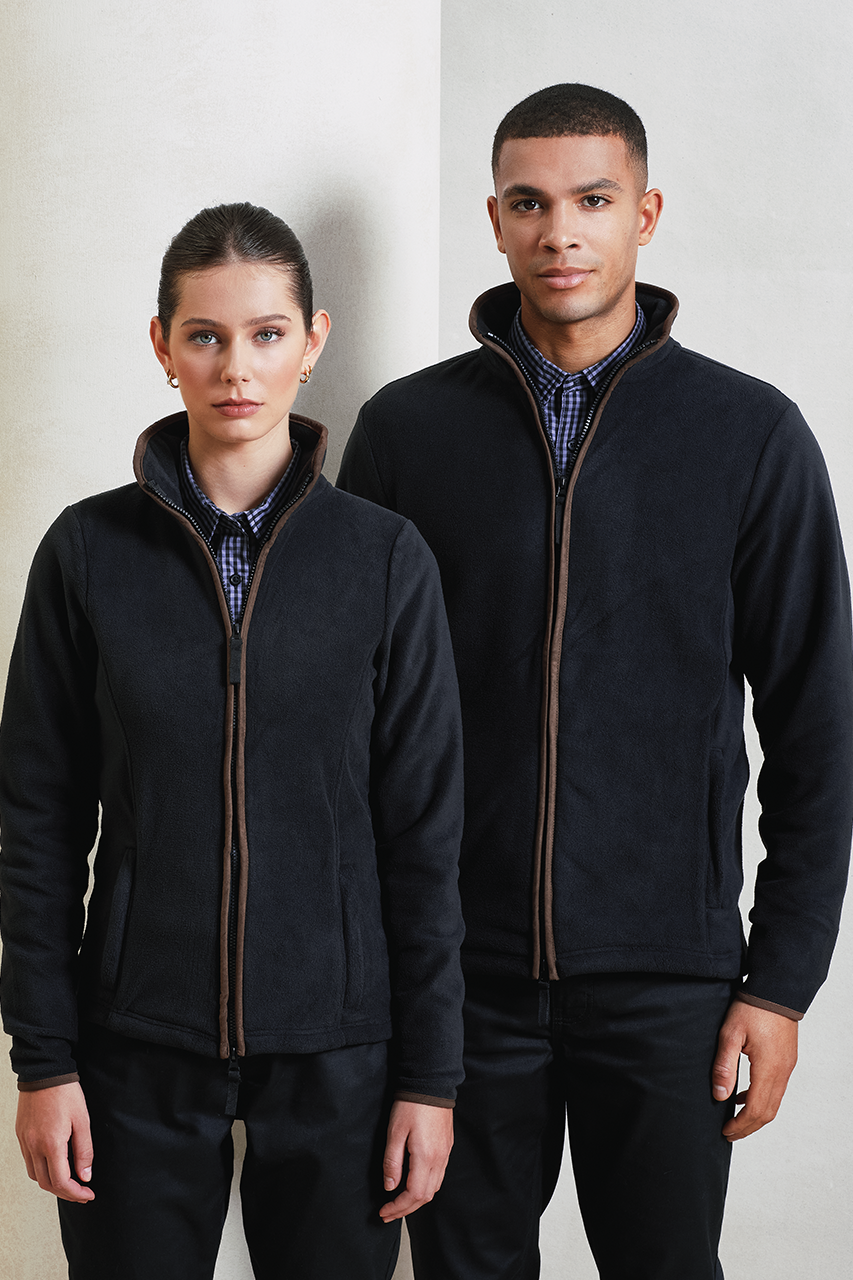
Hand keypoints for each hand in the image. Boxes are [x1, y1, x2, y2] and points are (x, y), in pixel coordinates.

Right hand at [16, 1082, 94, 1201]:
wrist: (44, 1072)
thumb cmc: (65, 1092)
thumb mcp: (83, 1120)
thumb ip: (84, 1150)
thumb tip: (85, 1176)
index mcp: (51, 1144)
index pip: (61, 1182)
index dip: (76, 1193)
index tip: (88, 1194)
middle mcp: (34, 1146)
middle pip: (47, 1184)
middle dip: (65, 1192)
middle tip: (82, 1192)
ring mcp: (25, 1142)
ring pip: (35, 1176)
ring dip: (52, 1184)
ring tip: (69, 1181)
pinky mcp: (21, 1135)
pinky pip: (29, 1162)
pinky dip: (41, 1171)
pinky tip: (54, 1165)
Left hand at [379, 1100, 452, 1221]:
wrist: (431, 1083)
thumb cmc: (411, 1104)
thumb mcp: (394, 1132)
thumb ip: (392, 1162)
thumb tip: (390, 1187)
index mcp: (425, 1157)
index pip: (413, 1195)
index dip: (398, 1207)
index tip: (384, 1211)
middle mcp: (439, 1159)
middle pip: (426, 1196)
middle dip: (406, 1209)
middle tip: (389, 1213)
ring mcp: (445, 1153)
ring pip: (434, 1188)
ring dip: (417, 1200)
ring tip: (400, 1203)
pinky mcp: (447, 1146)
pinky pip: (439, 1176)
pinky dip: (426, 1187)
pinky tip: (415, 1185)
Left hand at [712, 1001, 797, 1140]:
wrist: (776, 990)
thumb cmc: (752, 1008)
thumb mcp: (730, 1034)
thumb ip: (724, 1066)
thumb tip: (719, 1095)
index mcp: (768, 1069)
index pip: (756, 1110)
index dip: (741, 1125)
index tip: (725, 1131)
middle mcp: (782, 1072)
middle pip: (768, 1113)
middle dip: (748, 1127)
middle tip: (730, 1133)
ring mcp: (787, 1067)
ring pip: (774, 1102)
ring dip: (756, 1115)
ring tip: (735, 1118)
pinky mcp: (787, 1060)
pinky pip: (777, 1089)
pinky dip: (762, 1099)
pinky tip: (744, 1094)